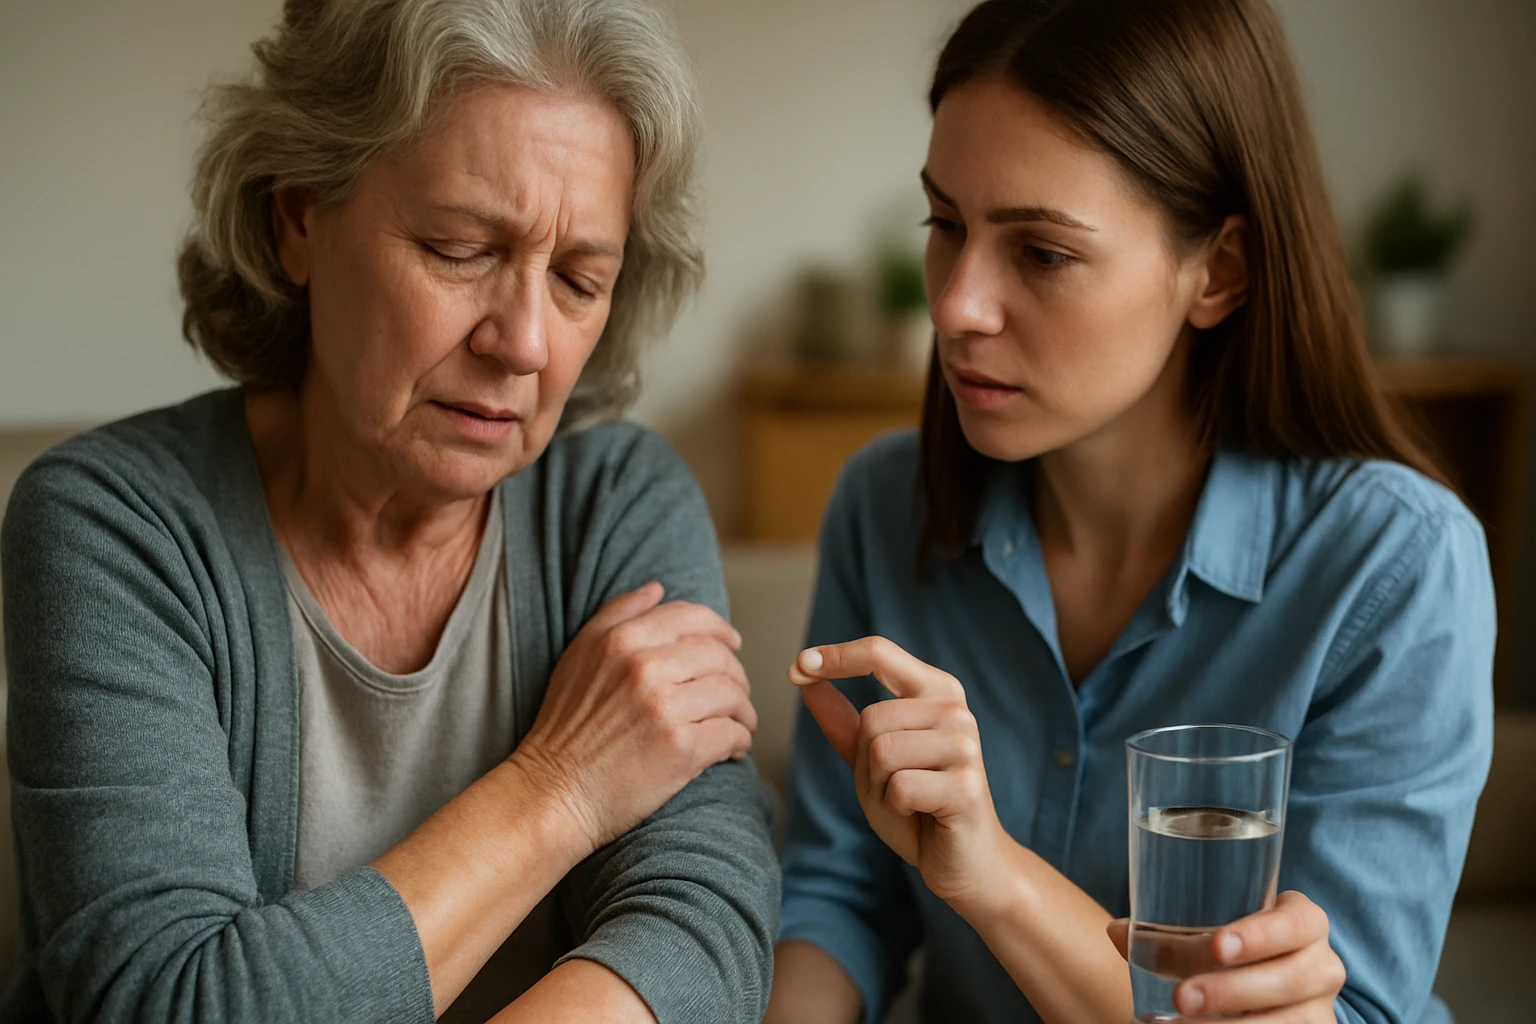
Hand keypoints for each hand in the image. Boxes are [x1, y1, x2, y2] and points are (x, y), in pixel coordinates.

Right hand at [512, 582, 756, 853]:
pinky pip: (732, 733)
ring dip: (742, 710)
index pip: (691, 619)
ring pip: (732, 694)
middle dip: (735, 675)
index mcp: (621, 641)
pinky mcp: (681, 750)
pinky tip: (732, 748)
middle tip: (735, 694)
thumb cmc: (564, 727)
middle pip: (719, 657)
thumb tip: (657, 587)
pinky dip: (739, 740)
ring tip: (738, 722)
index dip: (720, 630)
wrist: (552, 793)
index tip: (732, 645)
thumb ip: (616, 615)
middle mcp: (644, 668)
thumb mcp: (578, 656)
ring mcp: (665, 709)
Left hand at [789, 636, 1013, 913]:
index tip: (798, 665)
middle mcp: (955, 710)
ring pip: (881, 751)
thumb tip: (802, 672)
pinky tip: (922, 814)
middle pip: (872, 718)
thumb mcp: (871, 759)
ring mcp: (965, 746)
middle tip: (897, 787)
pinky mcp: (966, 786)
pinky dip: (896, 807)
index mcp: (936, 691)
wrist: (965, 860)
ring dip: (881, 787)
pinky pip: (899, 786)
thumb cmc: (917, 805)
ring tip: (909, 801)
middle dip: (867, 763)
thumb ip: (841, 718)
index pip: (879, 653)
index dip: (836, 656)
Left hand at [1107, 891, 1346, 1020]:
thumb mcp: (1211, 938)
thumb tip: (1118, 933)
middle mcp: (1322, 965)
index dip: (1263, 933)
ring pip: (1290, 1022)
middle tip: (1181, 996)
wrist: (1261, 993)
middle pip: (1292, 978)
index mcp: (1303, 923)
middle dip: (1234, 989)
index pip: (1298, 922)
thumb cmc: (1234, 952)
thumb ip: (1170, 935)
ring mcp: (1321, 1010)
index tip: (1217, 946)